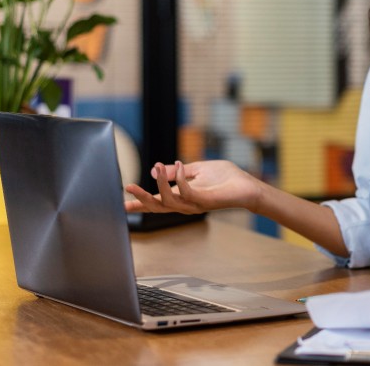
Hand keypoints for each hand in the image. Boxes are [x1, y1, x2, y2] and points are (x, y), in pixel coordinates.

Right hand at [124, 160, 262, 214]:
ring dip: (160, 182)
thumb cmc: (226, 178)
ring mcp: (195, 204)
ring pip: (168, 200)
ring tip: (157, 166)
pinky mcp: (205, 200)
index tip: (122, 204)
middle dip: (141, 198)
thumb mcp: (198, 169)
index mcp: (182, 196)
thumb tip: (158, 168)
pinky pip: (186, 190)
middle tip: (128, 186)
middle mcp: (186, 204)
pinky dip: (179, 176)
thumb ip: (179, 171)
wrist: (247, 185)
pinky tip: (179, 164)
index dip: (140, 203)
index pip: (157, 201)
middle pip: (158, 206)